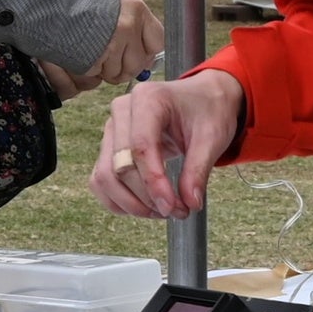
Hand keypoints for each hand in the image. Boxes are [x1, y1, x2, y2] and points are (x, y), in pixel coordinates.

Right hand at [44, 0, 162, 97]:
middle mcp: (128, 26)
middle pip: (137, 65)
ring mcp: (111, 43)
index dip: (146, 53)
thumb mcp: (113, 2)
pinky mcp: (93, 58)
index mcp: (136, 9)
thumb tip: (146, 59)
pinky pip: (96, 74)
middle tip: (107, 57)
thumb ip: (132, 25)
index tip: (137, 55)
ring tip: (90, 50)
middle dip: (123, 68)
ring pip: (117, 74)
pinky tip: (80, 51)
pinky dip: (88, 69)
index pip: (157, 42)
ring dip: (105, 70)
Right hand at [94, 70, 244, 217]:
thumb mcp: (212, 138)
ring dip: (131, 203)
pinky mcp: (109, 147)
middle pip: (120, 165)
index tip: (172, 207)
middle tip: (177, 212)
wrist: (203, 99)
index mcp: (148, 99)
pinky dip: (118, 200)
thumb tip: (190, 203)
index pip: (140, 147)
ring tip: (162, 211)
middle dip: (146, 197)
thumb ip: (198, 170)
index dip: (153, 182)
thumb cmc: (207, 111)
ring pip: (104, 176)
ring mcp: (111, 129)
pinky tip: (143, 207)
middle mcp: (122, 111)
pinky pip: (100, 179)